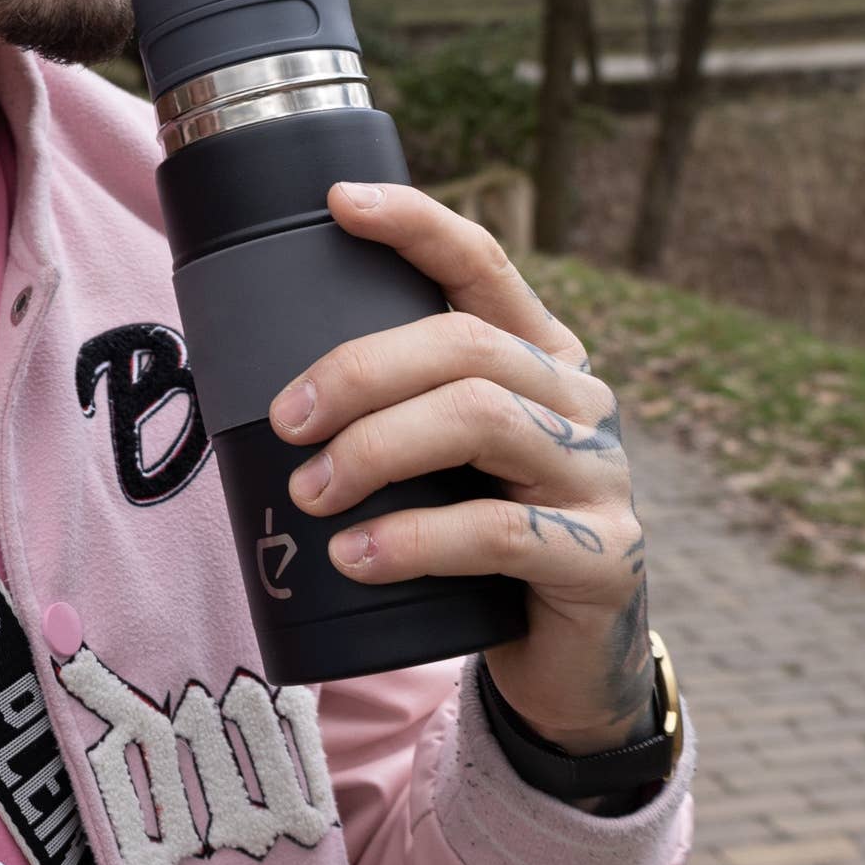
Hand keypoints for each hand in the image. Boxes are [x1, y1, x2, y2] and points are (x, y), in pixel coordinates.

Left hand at [268, 182, 651, 755]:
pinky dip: (414, 539)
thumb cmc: (479, 545)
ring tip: (310, 494)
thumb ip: (395, 416)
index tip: (337, 202)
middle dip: (360, 371)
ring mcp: (599, 476)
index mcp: (539, 356)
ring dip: (377, 449)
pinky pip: (500, 532)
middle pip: (466, 345)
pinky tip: (358, 556)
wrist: (563, 662)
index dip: (417, 223)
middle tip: (285, 421)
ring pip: (482, 420)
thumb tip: (261, 392)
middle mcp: (578, 401)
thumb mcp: (444, 465)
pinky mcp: (603, 557)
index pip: (483, 265)